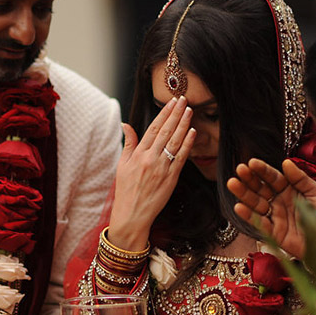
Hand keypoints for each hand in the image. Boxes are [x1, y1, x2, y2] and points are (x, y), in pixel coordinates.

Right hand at [108, 97, 196, 249]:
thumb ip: (128, 143)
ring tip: (190, 110)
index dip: (164, 114)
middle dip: (176, 114)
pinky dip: (188, 144)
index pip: (153, 129)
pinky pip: (182, 158)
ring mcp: (162, 169)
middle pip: (166, 132)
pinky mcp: (172, 179)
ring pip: (175, 142)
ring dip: (184, 125)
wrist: (132, 215)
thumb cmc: (126, 190)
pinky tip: (193, 132)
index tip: (171, 102)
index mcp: (138, 154)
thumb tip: (126, 124)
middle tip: (184, 99)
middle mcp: (150, 159)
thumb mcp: (122, 165)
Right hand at [227, 158, 315, 259]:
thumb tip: (285, 162)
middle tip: (239, 170)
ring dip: (243, 194)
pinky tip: (238, 206)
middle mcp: (278, 201)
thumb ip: (301, 179)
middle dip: (249, 179)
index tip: (251, 162)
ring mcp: (274, 216)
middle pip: (260, 189)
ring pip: (255, 203)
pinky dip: (248, 215)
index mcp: (289, 190)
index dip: (262, 170)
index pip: (273, 178)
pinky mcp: (272, 232)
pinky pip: (258, 223)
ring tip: (232, 183)